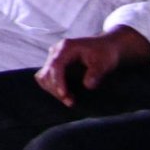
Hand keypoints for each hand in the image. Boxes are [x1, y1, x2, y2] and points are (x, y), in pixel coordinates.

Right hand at [35, 30, 149, 106]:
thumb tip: (87, 85)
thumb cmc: (104, 53)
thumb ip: (96, 73)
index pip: (56, 64)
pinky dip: (53, 87)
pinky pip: (47, 77)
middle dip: (55, 88)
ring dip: (53, 89)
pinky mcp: (56, 64)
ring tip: (69, 100)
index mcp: (66, 47)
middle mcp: (56, 51)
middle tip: (70, 102)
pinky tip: (66, 94)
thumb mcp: (104, 62)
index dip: (57, 80)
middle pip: (47, 72)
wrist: (105, 47)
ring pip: (44, 75)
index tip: (63, 94)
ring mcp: (54, 57)